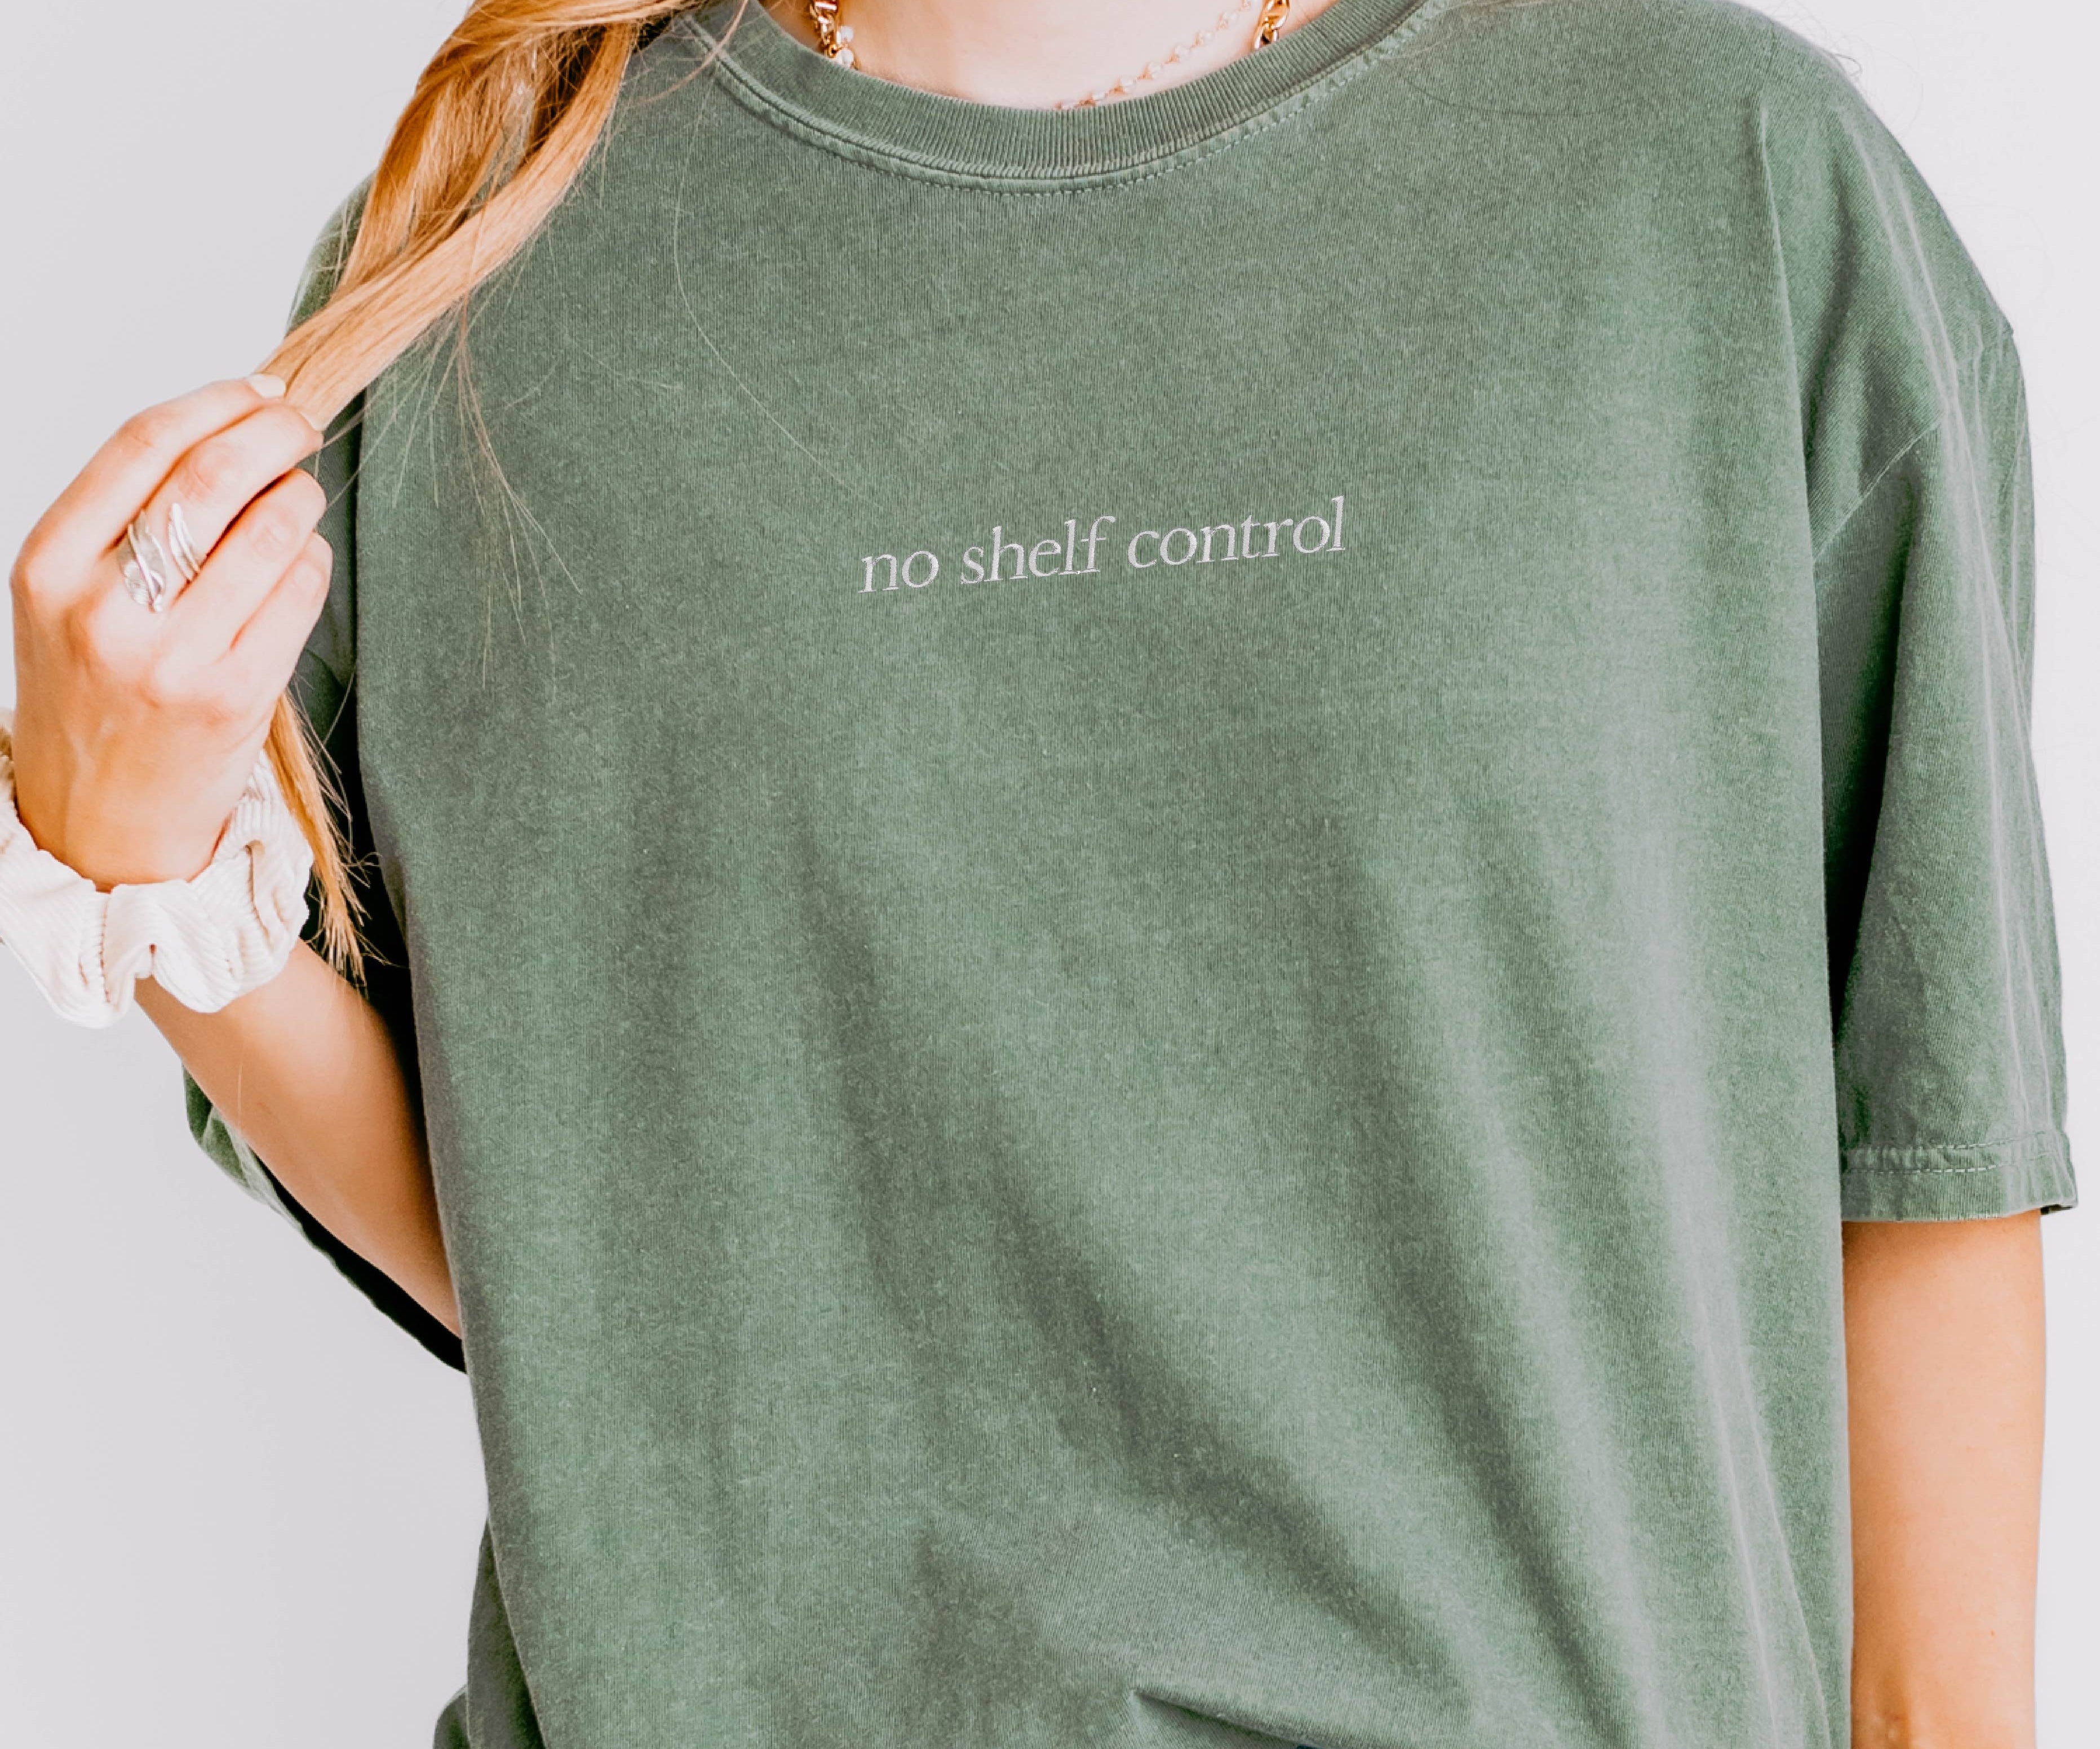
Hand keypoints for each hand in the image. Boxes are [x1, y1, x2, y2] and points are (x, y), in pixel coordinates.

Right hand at [8, 376, 331, 888]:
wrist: (100, 817)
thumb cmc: (97, 691)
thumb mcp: (72, 596)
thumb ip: (129, 519)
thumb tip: (231, 428)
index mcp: (49, 566)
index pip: (141, 445)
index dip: (213, 402)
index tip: (259, 389)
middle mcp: (104, 608)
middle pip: (211, 477)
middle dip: (274, 433)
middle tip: (302, 424)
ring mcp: (173, 655)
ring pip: (269, 530)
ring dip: (300, 497)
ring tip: (299, 497)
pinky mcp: (236, 694)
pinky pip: (298, 591)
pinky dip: (311, 559)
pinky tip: (298, 561)